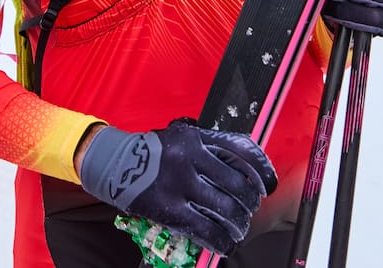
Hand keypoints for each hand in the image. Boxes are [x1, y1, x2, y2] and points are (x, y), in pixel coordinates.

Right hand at [77, 119, 276, 255]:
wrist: (114, 162)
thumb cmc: (152, 152)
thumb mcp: (181, 140)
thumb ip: (209, 150)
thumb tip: (243, 172)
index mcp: (196, 138)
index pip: (241, 152)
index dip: (261, 171)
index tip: (268, 185)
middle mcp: (190, 157)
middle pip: (236, 185)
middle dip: (249, 203)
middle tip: (250, 210)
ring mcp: (179, 183)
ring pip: (224, 208)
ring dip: (237, 223)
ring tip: (238, 228)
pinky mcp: (169, 208)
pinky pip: (204, 228)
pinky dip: (220, 240)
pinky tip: (225, 245)